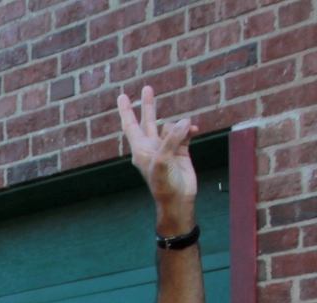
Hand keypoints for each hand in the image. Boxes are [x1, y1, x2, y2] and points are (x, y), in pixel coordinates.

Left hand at [117, 85, 198, 222]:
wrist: (178, 200)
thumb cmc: (164, 184)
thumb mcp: (163, 160)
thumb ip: (171, 139)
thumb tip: (184, 122)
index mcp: (140, 149)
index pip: (130, 126)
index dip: (126, 110)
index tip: (122, 96)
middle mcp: (152, 146)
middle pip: (148, 121)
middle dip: (148, 105)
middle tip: (147, 88)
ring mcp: (166, 148)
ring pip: (171, 126)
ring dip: (179, 125)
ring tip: (187, 129)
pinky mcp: (181, 151)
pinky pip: (184, 133)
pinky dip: (189, 130)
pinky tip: (194, 130)